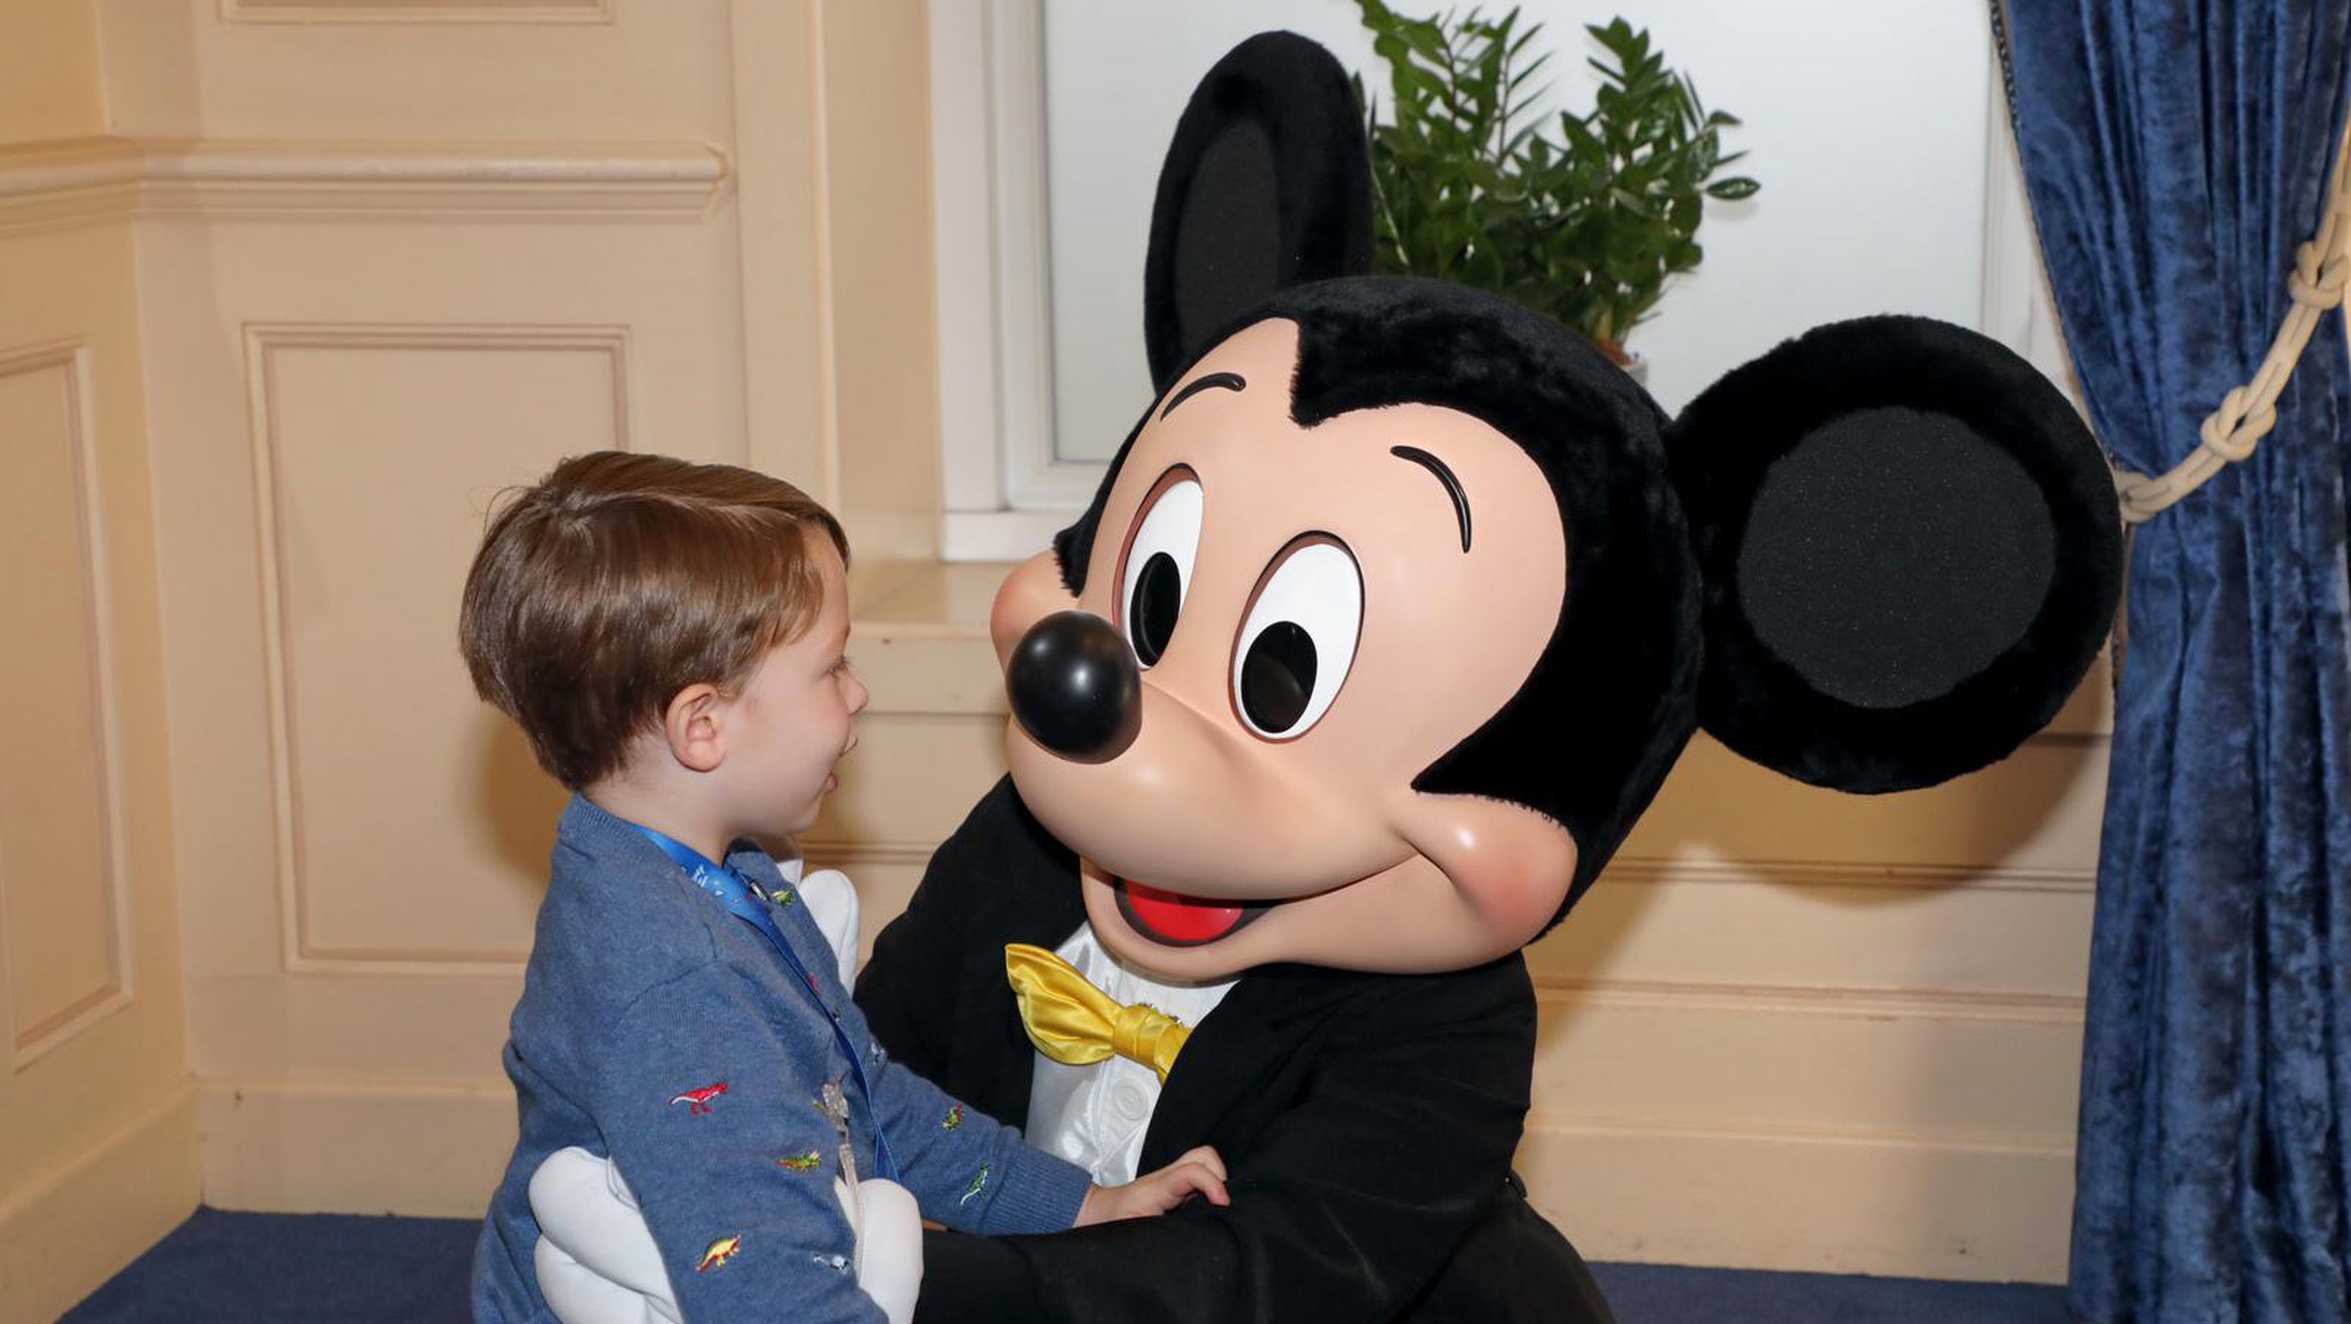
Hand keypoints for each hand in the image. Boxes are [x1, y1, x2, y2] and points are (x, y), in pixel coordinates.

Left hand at [1073, 1146, 1229, 1225]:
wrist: (1096, 1214)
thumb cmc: (1111, 1225)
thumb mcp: (1133, 1233)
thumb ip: (1156, 1234)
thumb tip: (1186, 1244)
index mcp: (1157, 1188)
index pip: (1192, 1170)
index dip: (1213, 1184)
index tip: (1222, 1205)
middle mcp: (1167, 1178)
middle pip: (1203, 1156)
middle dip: (1219, 1175)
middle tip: (1221, 1205)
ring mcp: (1172, 1180)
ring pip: (1204, 1163)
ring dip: (1216, 1180)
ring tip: (1217, 1207)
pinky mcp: (1175, 1187)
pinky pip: (1200, 1177)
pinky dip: (1210, 1188)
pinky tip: (1208, 1209)